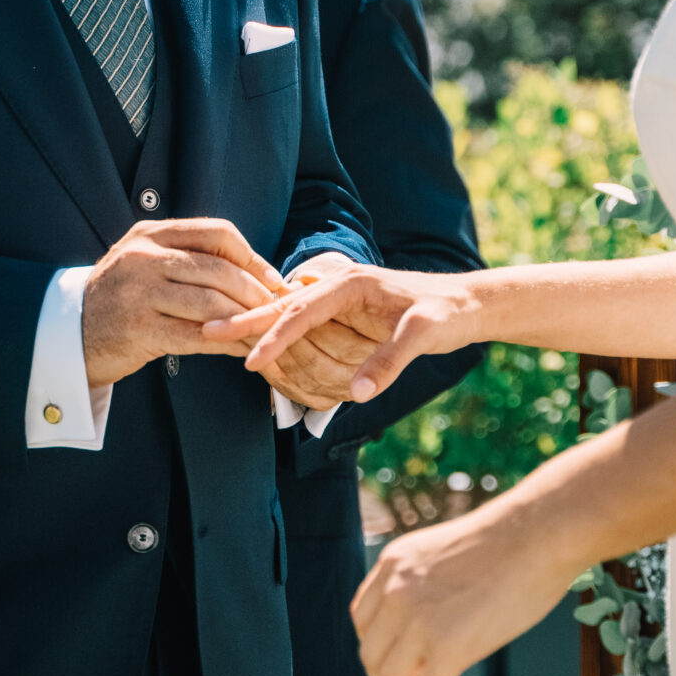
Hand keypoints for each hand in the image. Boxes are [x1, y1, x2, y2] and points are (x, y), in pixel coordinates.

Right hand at [82, 219, 284, 387]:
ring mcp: (138, 293)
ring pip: (211, 303)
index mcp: (151, 234)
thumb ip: (187, 257)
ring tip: (265, 330)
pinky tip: (242, 349)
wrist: (71, 333)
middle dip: (256, 291)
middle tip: (276, 309)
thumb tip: (254, 269)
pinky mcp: (138, 329)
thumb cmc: (121, 299)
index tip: (272, 278)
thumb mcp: (145, 262)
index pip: (216, 232)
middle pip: (219, 269)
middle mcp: (143, 257)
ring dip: (246, 319)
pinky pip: (197, 336)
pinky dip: (227, 343)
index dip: (251, 257)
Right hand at [206, 265, 482, 404]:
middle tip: (207, 330)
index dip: (274, 334)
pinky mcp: (345, 312)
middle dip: (247, 319)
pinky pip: (306, 323)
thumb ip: (390, 361)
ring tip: (220, 336)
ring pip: (291, 313)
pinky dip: (281, 333)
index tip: (249, 356)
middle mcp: (342, 285)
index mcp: (354, 283)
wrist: (468, 304)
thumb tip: (358, 392)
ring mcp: (342, 298)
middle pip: (285, 305)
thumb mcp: (425, 335)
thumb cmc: (447, 314)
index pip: (303, 308)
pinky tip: (260, 344)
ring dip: (259, 325)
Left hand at [354, 491, 577, 675]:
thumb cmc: (508, 542)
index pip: (363, 619)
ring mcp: (418, 619)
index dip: (379, 647)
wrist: (539, 532)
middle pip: (370, 654)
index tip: (402, 660)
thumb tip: (425, 629)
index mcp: (393, 564)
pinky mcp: (447, 644)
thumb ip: (422, 585)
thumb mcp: (443, 553)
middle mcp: (396, 591)